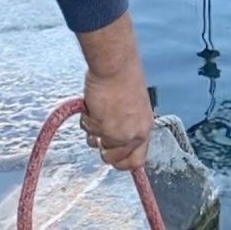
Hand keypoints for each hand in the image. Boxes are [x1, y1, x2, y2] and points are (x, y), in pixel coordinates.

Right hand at [77, 14, 151, 171]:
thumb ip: (128, 126)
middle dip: (102, 146)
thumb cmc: (124, 79)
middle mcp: (132, 135)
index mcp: (144, 129)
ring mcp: (116, 133)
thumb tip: (117, 141)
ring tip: (99, 108)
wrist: (115, 66)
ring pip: (95, 144)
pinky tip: (94, 102)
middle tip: (100, 128)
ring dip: (92, 129)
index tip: (114, 159)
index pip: (137, 161)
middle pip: (112, 159)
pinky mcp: (101, 126)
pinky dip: (86, 117)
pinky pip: (86, 129)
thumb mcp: (134, 108)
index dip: (123, 164)